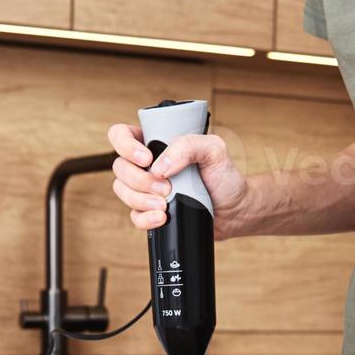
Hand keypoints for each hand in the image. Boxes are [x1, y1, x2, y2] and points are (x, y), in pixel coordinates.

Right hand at [106, 123, 252, 239]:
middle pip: (119, 167)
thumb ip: (188, 146)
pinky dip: (144, 219)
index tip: (146, 159)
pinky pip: (133, 216)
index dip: (125, 146)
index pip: (122, 135)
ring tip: (164, 205)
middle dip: (139, 180)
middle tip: (166, 187)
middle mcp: (147, 164)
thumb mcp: (214, 150)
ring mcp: (146, 189)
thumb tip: (160, 166)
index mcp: (156, 142)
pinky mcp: (150, 212)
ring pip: (122, 191)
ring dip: (140, 200)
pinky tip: (162, 218)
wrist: (234, 210)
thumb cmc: (224, 176)